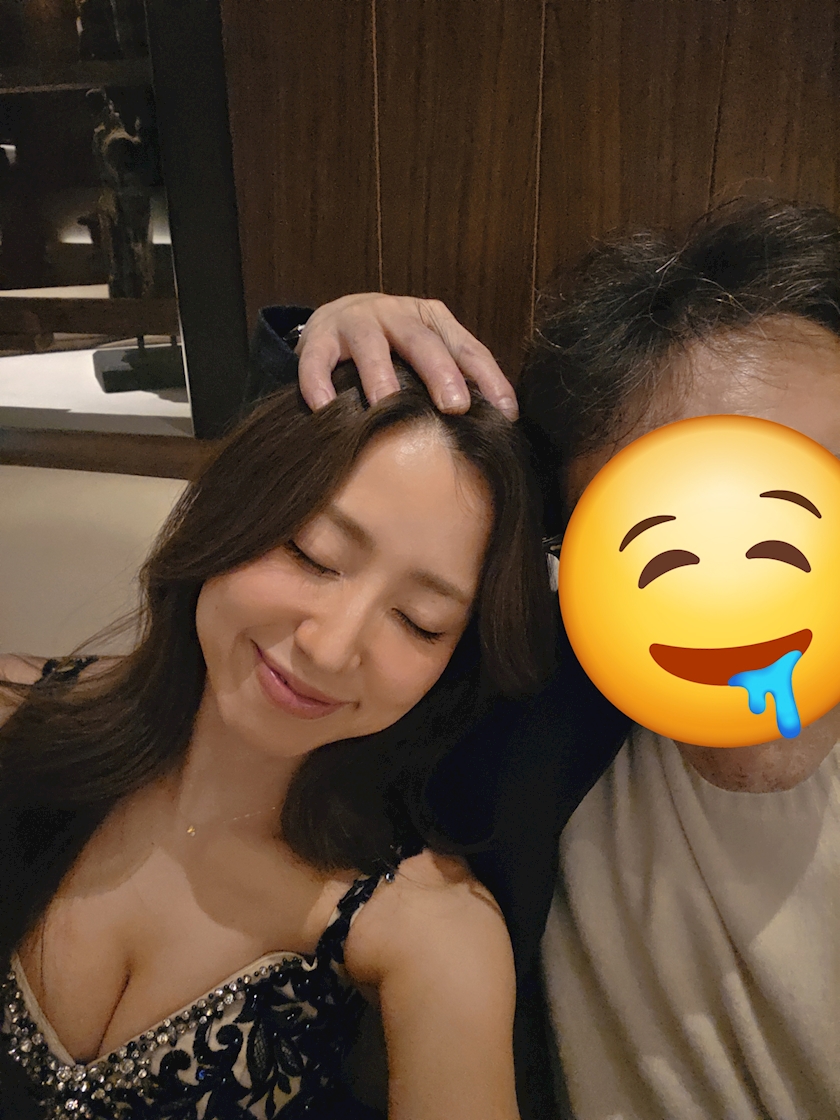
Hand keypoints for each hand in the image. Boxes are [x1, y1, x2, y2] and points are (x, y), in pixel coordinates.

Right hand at [296, 293, 518, 419]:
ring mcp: (355, 323)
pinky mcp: (318, 337)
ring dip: (380, 376)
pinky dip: (319, 383)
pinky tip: (326, 407)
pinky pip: (318, 360)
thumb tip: (493, 425)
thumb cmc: (391, 348)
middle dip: (440, 373)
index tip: (505, 412)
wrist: (336, 319)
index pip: (466, 348)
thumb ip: (452, 378)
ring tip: (386, 405)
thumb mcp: (424, 354)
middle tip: (455, 407)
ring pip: (371, 346)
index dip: (488, 378)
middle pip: (422, 341)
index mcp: (431, 318)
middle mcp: (396, 314)